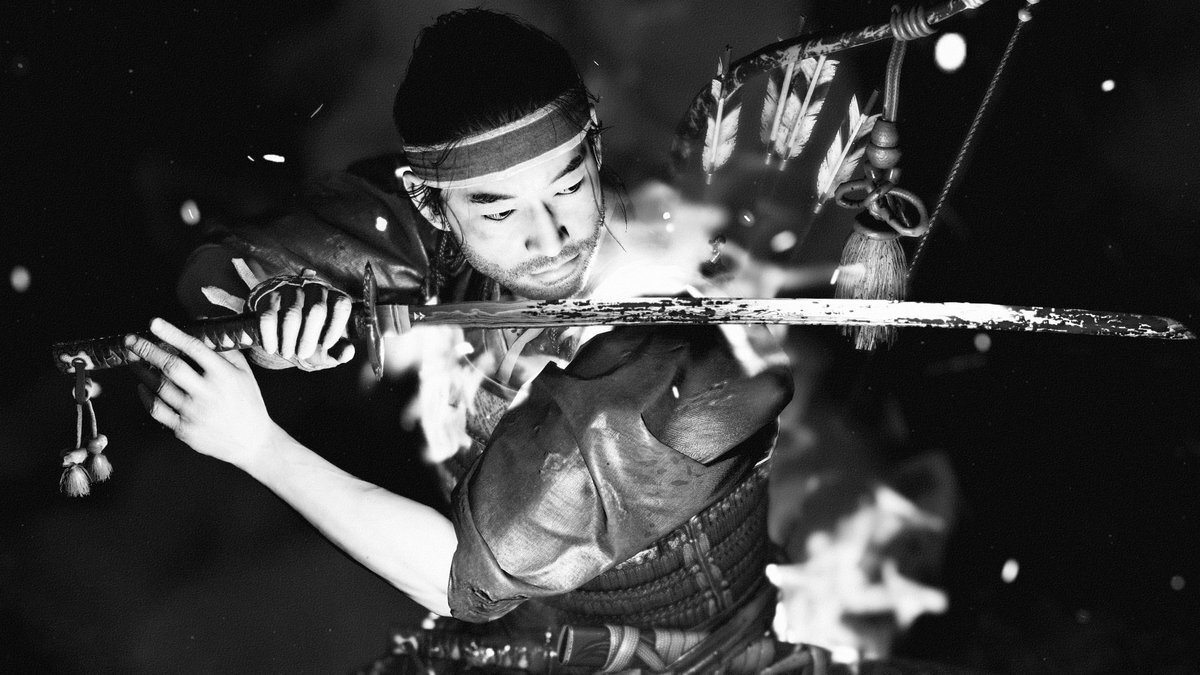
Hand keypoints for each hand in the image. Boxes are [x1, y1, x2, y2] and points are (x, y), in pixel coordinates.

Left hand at [126, 318, 282, 466]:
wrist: (251, 441)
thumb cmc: (247, 402)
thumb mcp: (245, 373)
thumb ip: (225, 350)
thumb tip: (204, 327)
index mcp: (224, 376)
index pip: (194, 348)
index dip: (172, 333)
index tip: (154, 323)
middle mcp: (207, 393)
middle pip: (170, 366)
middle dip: (147, 350)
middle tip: (130, 340)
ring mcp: (193, 413)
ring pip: (159, 387)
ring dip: (142, 370)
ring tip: (132, 359)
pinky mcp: (183, 429)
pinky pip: (157, 410)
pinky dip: (146, 396)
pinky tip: (142, 385)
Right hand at [257, 284, 354, 370]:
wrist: (280, 330)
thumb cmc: (309, 339)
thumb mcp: (326, 349)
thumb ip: (339, 352)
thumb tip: (348, 351)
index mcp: (333, 298)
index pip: (341, 305)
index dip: (335, 327)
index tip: (326, 346)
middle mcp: (314, 288)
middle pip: (316, 310)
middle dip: (309, 337)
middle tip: (303, 354)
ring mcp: (290, 289)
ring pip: (292, 314)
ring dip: (288, 338)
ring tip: (286, 353)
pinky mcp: (268, 296)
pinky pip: (268, 316)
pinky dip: (269, 336)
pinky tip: (270, 348)